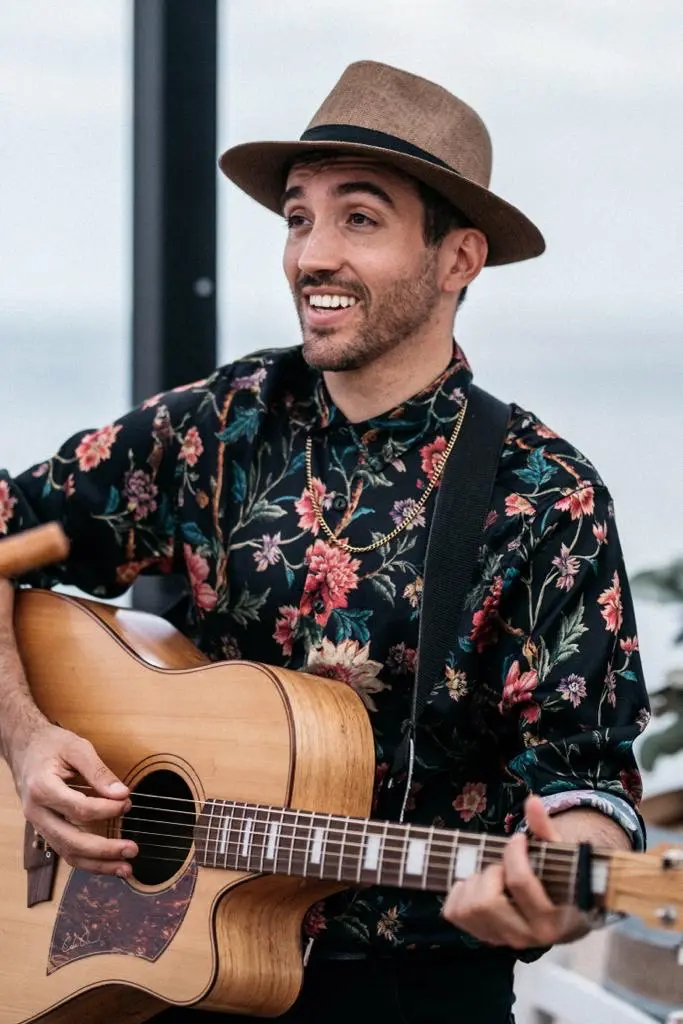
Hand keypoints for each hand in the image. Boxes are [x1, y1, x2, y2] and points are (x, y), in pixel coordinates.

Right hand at [11, 722, 137, 876]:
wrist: (25, 748)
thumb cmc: (51, 745)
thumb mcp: (77, 748)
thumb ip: (99, 771)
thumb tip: (122, 793)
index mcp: (43, 789)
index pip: (79, 808)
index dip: (107, 809)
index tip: (127, 803)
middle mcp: (37, 813)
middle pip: (71, 841)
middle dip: (104, 850)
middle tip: (132, 849)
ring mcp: (39, 825)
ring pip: (67, 853)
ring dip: (98, 864)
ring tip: (125, 868)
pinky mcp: (46, 829)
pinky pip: (66, 850)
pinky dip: (88, 860)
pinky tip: (108, 863)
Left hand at [442, 795, 585, 949]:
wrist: (560, 913)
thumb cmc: (558, 878)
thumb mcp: (557, 854)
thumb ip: (545, 828)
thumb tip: (533, 801)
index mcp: (551, 918)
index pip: (519, 882)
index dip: (513, 853)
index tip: (518, 840)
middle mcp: (527, 937)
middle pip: (486, 902)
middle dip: (490, 873)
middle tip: (502, 865)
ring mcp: (503, 940)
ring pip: (468, 909)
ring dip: (476, 883)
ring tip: (492, 876)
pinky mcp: (484, 937)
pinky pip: (453, 912)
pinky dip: (460, 892)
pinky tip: (479, 885)